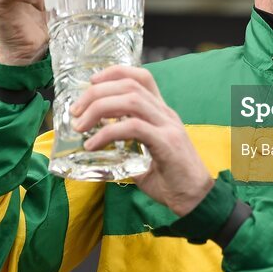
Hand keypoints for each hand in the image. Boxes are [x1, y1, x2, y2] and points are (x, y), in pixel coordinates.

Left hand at [70, 65, 213, 215]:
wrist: (197, 199)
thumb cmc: (170, 180)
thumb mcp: (143, 157)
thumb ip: (125, 146)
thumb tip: (97, 145)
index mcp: (162, 113)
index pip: (141, 77)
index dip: (115, 72)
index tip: (92, 82)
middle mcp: (166, 114)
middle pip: (129, 85)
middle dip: (96, 92)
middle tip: (75, 111)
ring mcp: (168, 127)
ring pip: (130, 101)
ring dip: (99, 108)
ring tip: (80, 125)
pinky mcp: (166, 143)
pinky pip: (133, 128)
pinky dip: (108, 133)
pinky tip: (93, 145)